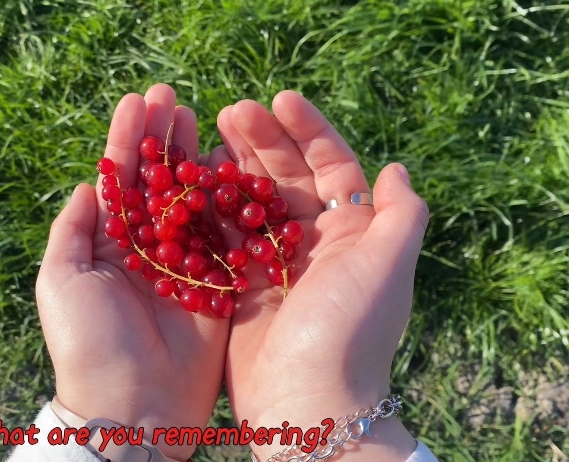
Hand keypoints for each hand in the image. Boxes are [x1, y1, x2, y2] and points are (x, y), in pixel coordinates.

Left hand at [35, 84, 228, 459]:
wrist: (132, 409)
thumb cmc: (88, 346)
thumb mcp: (60, 282)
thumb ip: (73, 231)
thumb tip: (87, 185)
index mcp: (106, 246)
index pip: (117, 182)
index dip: (126, 141)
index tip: (137, 101)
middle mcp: (144, 251)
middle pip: (155, 183)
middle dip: (161, 140)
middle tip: (171, 97)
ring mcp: (181, 266)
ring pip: (189, 201)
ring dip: (192, 160)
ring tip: (198, 118)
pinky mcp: (214, 286)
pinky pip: (221, 237)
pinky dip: (225, 202)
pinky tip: (230, 167)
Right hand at [215, 92, 428, 459]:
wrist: (308, 404)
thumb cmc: (349, 332)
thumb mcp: (386, 267)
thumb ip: (399, 214)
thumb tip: (395, 168)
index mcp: (352, 233)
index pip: (332, 166)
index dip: (308, 130)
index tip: (279, 100)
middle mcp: (314, 244)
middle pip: (287, 177)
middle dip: (263, 140)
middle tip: (231, 111)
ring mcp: (274, 265)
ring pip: (252, 200)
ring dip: (234, 166)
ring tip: (210, 136)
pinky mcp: (241, 286)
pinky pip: (224, 235)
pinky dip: (211, 207)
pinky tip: (195, 182)